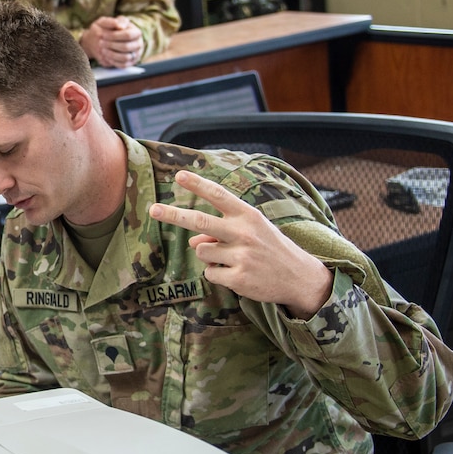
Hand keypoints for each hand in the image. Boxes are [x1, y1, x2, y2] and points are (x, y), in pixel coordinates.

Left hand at [81, 16, 143, 67]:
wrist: (107, 39)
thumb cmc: (110, 29)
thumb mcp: (111, 21)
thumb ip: (116, 21)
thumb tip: (120, 26)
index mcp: (136, 32)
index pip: (128, 35)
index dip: (114, 36)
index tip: (103, 35)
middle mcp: (138, 44)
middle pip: (126, 47)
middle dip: (111, 45)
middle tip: (101, 43)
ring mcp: (135, 54)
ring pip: (125, 57)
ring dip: (112, 54)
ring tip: (102, 49)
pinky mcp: (130, 63)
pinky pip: (123, 65)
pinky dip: (114, 61)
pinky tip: (106, 56)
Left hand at [148, 170, 334, 317]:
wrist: (300, 278)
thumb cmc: (270, 248)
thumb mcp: (251, 232)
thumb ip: (221, 230)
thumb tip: (192, 242)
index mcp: (248, 215)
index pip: (219, 195)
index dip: (198, 185)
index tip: (179, 175)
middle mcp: (244, 233)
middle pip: (200, 221)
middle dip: (173, 215)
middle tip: (153, 209)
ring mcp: (242, 256)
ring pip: (201, 250)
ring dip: (209, 255)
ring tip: (233, 259)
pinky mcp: (239, 278)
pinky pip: (210, 273)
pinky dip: (218, 274)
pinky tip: (238, 274)